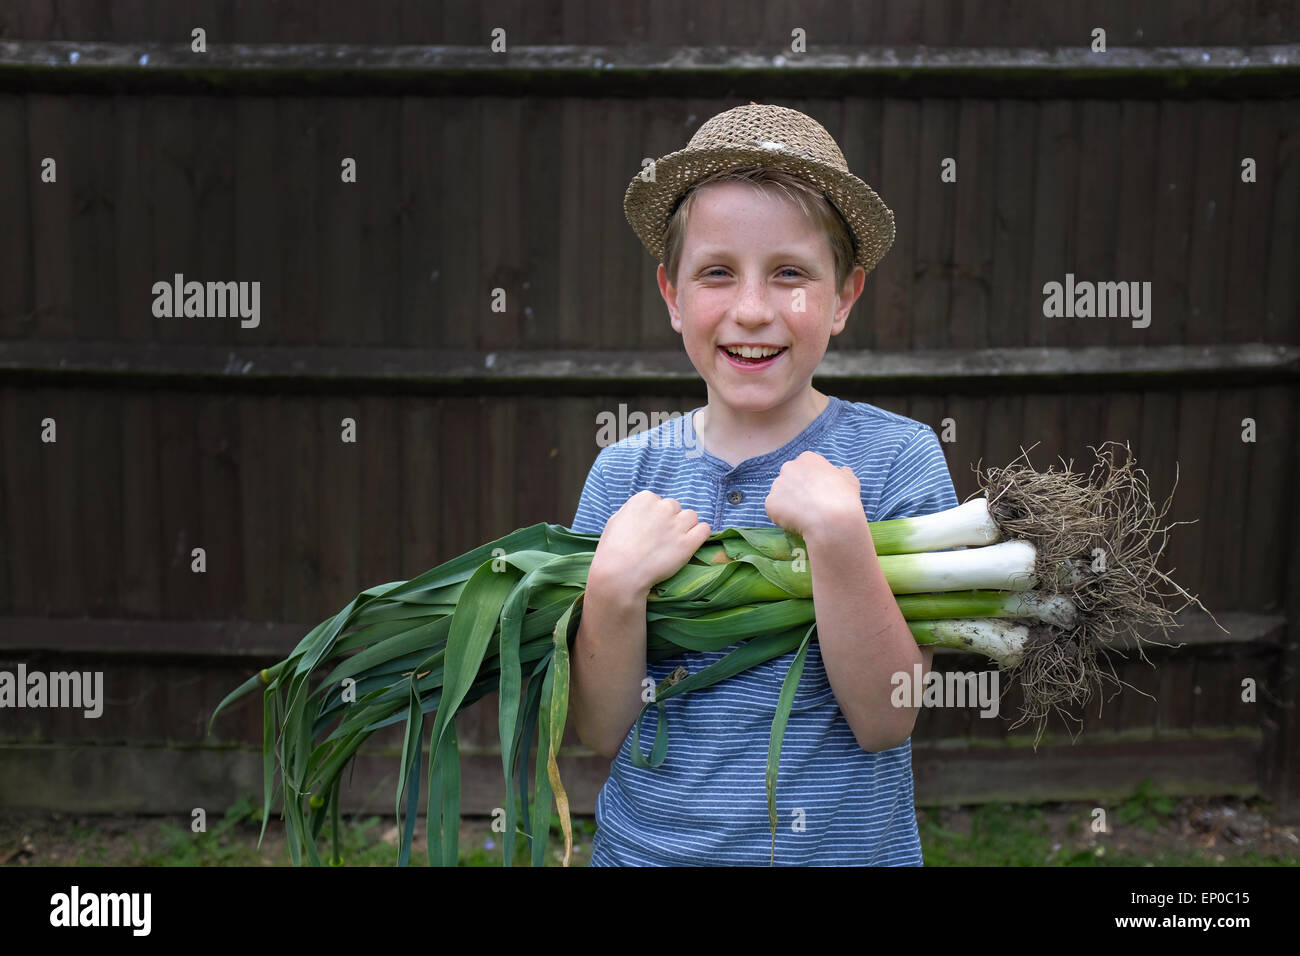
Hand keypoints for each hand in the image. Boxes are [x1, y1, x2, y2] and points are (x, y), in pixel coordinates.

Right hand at [590, 491, 711, 596]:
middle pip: (675, 507)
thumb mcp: (616, 520)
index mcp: (644, 499)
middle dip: (670, 520)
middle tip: (660, 538)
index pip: (658, 501)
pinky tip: (690, 543)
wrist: (620, 574)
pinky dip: (699, 535)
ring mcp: (677, 525)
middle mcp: (663, 507)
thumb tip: (645, 512)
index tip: (649, 529)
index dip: (654, 516)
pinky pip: (704, 529)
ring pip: (691, 516)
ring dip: (685, 526)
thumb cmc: (613, 550)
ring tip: (674, 542)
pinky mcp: (688, 543)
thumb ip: (634, 511)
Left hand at [765, 451, 864, 541]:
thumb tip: (841, 471)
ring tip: (803, 516)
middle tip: (809, 505)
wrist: (832, 519)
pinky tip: (795, 523)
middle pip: (789, 479)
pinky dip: (782, 517)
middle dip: (796, 490)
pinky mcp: (769, 503)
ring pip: (780, 495)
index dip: (811, 482)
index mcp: (807, 459)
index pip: (804, 468)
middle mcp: (788, 468)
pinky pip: (774, 511)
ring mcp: (777, 485)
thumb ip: (842, 473)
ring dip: (788, 504)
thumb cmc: (844, 497)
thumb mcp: (850, 480)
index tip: (818, 493)